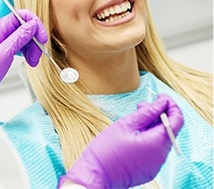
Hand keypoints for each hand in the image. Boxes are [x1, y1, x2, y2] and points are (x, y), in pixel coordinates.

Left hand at [0, 9, 46, 97]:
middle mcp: (2, 30)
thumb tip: (32, 25)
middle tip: (37, 54)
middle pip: (26, 27)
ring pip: (26, 37)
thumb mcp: (4, 53)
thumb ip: (19, 38)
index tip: (41, 38)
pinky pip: (22, 45)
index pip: (22, 15)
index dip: (35, 24)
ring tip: (33, 61)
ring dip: (33, 48)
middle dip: (35, 40)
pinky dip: (29, 52)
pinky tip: (30, 61)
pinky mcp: (7, 47)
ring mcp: (4, 39)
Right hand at [58, 94, 183, 188]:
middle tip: (142, 105)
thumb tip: (162, 103)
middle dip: (160, 114)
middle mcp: (161, 156)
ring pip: (161, 139)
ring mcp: (155, 165)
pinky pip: (155, 149)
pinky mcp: (149, 169)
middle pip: (169, 130)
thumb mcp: (126, 124)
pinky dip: (149, 137)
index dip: (171, 106)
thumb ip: (147, 112)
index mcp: (156, 143)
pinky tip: (135, 132)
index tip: (161, 97)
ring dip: (153, 125)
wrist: (95, 174)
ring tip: (136, 118)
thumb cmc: (107, 149)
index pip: (176, 121)